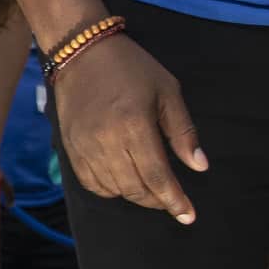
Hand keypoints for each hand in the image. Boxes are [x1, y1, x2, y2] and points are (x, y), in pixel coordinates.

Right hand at [51, 37, 207, 223]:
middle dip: (157, 200)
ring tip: (150, 188)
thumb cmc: (131, 68)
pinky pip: (91, 182)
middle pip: (134, 188)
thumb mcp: (168, 92)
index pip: (157, 176)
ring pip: (113, 189)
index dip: (174, 200)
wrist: (81, 53)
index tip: (188, 215)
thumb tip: (199, 166)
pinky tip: (123, 181)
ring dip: (135, 195)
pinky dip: (109, 189)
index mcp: (134, 125)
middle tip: (171, 200)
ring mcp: (84, 146)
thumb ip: (183, 132)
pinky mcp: (70, 147)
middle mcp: (106, 141)